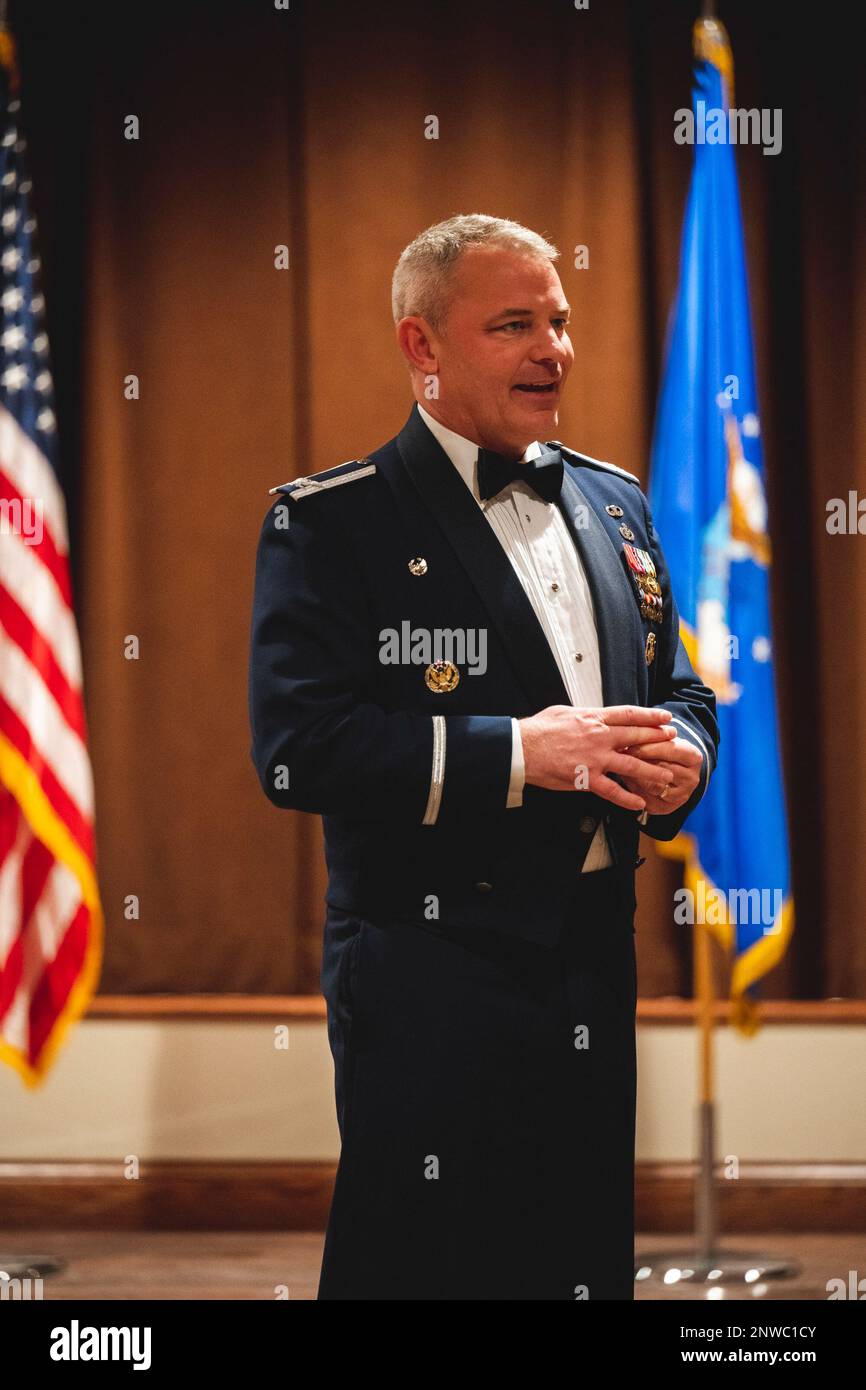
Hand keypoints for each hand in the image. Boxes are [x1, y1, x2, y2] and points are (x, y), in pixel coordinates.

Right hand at [518, 704, 677, 810]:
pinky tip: (639, 803)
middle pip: (636, 737)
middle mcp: (599, 737)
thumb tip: (594, 715)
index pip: (629, 715)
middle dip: (658, 740)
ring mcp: (595, 759)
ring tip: (667, 776)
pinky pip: (612, 791)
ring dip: (652, 771)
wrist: (523, 748)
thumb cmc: (539, 730)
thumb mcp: (564, 712)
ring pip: (632, 765)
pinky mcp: (586, 779)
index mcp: (593, 719)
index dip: (650, 717)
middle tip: (674, 741)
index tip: (664, 718)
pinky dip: (627, 798)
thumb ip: (584, 716)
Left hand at [618, 733, 702, 814]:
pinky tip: (625, 778)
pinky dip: (634, 789)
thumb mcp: (663, 740)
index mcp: (694, 757)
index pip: (671, 750)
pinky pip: (647, 800)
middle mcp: (692, 779)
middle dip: (639, 762)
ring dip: (635, 776)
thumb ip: (652, 737)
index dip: (648, 747)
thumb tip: (630, 736)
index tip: (630, 743)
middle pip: (662, 770)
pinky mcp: (667, 808)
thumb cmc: (664, 750)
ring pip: (654, 786)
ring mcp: (681, 796)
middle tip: (621, 756)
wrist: (672, 771)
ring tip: (621, 766)